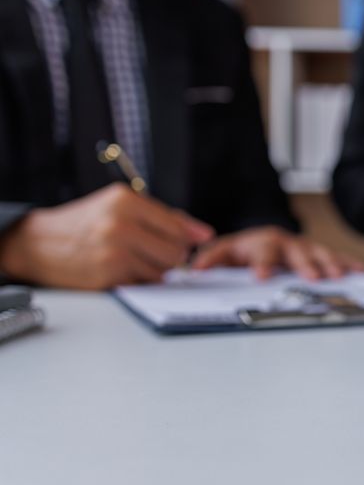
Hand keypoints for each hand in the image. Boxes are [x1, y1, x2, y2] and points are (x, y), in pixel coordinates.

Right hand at [0, 184, 213, 289]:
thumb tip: (203, 234)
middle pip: (176, 252)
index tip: (185, 242)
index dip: (185, 238)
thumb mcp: (120, 207)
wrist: (39, 243)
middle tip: (151, 252)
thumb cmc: (86, 223)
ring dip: (154, 270)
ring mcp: (114, 251)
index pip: (178, 227)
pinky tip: (121, 269)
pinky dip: (138, 280)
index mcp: (126, 201)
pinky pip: (144, 283)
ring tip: (132, 259)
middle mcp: (121, 224)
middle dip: (171, 256)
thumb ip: (164, 218)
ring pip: (163, 271)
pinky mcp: (108, 275)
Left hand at [190, 226, 363, 279]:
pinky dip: (348, 263)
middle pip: (296, 251)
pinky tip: (360, 270)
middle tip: (313, 277)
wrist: (260, 242)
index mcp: (259, 242)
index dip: (262, 263)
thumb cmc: (241, 253)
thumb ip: (210, 260)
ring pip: (319, 253)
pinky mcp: (318, 255)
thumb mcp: (222, 254)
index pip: (261, 251)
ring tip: (339, 275)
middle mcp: (284, 243)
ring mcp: (303, 248)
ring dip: (329, 264)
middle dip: (305, 264)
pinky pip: (336, 258)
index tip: (261, 276)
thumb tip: (194, 269)